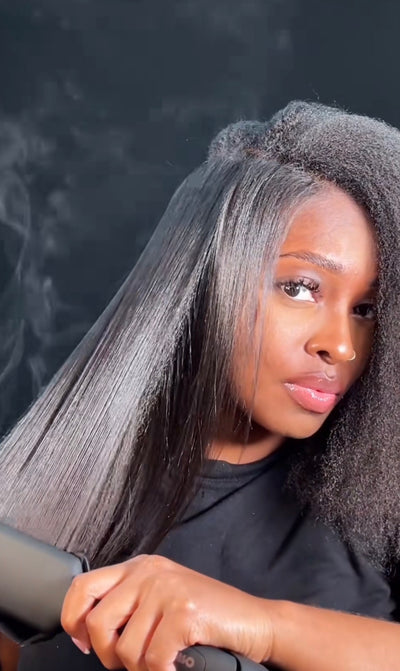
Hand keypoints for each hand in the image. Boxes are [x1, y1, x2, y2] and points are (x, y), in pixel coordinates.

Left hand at [61, 554, 274, 670]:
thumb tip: (85, 633)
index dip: (74, 621)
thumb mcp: (161, 598)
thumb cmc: (208, 617)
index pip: (82, 586)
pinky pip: (153, 660)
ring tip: (163, 660)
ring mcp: (167, 589)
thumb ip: (129, 605)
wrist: (255, 621)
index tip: (85, 644)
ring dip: (142, 668)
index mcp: (140, 566)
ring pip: (126, 649)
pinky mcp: (184, 611)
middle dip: (110, 656)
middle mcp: (149, 572)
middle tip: (132, 662)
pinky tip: (177, 666)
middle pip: (98, 623)